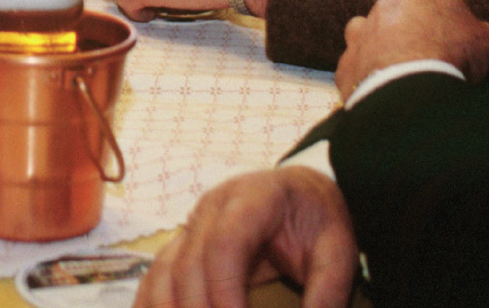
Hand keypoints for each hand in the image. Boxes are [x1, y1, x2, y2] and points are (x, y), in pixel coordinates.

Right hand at [134, 166, 357, 307]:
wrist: (303, 193)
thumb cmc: (318, 219)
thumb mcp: (337, 251)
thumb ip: (328, 294)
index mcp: (252, 199)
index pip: (225, 243)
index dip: (224, 289)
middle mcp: (212, 208)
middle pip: (188, 264)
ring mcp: (192, 225)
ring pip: (163, 272)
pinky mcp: (182, 244)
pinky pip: (155, 277)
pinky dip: (151, 307)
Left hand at [334, 0, 488, 99]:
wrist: (409, 92)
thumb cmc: (452, 56)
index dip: (450, 11)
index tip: (460, 33)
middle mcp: (385, 2)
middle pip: (403, 11)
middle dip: (417, 30)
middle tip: (436, 57)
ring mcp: (362, 32)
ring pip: (372, 34)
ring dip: (385, 49)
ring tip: (406, 74)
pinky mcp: (347, 63)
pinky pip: (357, 67)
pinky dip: (369, 77)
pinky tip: (386, 92)